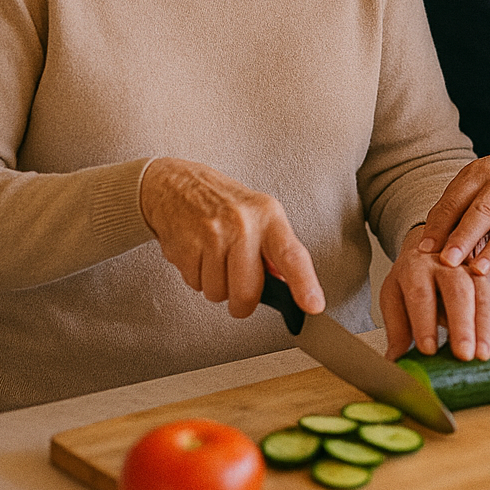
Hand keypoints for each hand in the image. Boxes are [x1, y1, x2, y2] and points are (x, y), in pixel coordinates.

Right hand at [139, 157, 324, 319]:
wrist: (175, 185)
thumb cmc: (222, 202)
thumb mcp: (257, 214)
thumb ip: (275, 251)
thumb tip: (288, 286)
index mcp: (268, 216)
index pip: (291, 254)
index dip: (304, 283)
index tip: (314, 305)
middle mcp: (242, 224)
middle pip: (247, 293)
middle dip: (241, 301)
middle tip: (236, 281)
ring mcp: (212, 234)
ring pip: (218, 294)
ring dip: (215, 285)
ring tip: (213, 257)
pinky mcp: (186, 246)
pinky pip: (195, 286)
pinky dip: (196, 277)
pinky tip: (198, 254)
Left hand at [379, 226, 489, 361]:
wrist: (429, 250)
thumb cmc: (410, 280)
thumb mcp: (394, 297)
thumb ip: (396, 328)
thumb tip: (393, 362)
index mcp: (416, 268)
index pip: (420, 294)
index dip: (424, 322)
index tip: (428, 350)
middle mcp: (445, 265)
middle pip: (457, 291)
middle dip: (462, 325)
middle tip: (464, 354)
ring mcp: (469, 270)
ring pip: (481, 294)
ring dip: (485, 326)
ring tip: (483, 354)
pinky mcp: (486, 280)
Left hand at [416, 143, 489, 291]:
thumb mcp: (484, 180)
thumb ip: (461, 208)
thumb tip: (433, 245)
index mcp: (482, 171)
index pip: (456, 198)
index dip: (439, 224)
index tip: (424, 249)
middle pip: (483, 210)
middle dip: (463, 237)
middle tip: (447, 261)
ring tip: (478, 273)